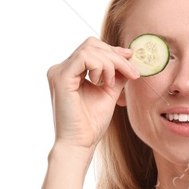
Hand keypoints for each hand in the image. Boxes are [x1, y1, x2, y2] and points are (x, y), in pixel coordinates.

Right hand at [47, 37, 140, 151]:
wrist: (80, 144)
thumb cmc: (91, 124)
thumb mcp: (108, 93)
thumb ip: (116, 75)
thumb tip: (129, 59)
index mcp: (69, 72)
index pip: (91, 48)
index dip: (113, 50)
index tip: (131, 59)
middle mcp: (60, 69)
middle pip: (91, 44)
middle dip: (115, 56)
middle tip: (131, 72)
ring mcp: (58, 72)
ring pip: (90, 49)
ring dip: (110, 63)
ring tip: (111, 84)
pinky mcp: (60, 78)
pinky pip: (85, 57)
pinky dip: (101, 67)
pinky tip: (103, 83)